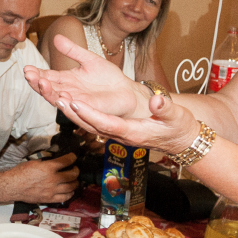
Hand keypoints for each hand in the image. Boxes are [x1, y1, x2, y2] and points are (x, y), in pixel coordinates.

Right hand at [0, 153, 79, 203]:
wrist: (13, 186)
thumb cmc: (21, 173)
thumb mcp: (35, 162)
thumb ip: (47, 163)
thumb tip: (55, 162)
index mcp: (48, 168)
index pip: (66, 161)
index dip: (72, 158)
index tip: (73, 157)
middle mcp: (53, 179)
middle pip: (72, 175)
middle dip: (76, 170)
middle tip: (75, 169)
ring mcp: (52, 190)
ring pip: (71, 187)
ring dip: (75, 182)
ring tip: (74, 180)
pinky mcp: (50, 199)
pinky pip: (65, 197)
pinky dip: (70, 194)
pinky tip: (70, 191)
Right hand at [24, 34, 143, 117]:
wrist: (126, 91)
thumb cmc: (108, 78)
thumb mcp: (89, 59)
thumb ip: (73, 50)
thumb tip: (56, 37)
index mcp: (66, 80)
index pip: (47, 77)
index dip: (36, 74)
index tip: (27, 68)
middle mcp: (68, 92)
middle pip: (48, 89)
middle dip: (37, 83)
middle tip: (30, 75)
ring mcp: (77, 102)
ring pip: (58, 100)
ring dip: (49, 93)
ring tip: (42, 83)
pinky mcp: (88, 110)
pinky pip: (75, 108)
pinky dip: (68, 104)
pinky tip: (62, 97)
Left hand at [59, 87, 199, 157]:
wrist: (181, 140)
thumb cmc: (179, 128)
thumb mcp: (177, 117)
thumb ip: (166, 109)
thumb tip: (157, 100)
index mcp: (133, 133)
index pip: (106, 123)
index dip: (89, 114)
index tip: (75, 103)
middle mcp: (121, 136)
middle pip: (91, 125)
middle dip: (73, 114)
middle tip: (56, 98)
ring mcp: (117, 134)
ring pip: (89, 124)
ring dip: (72, 113)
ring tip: (56, 97)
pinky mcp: (116, 130)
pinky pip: (94, 122)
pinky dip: (80, 113)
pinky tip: (69, 102)